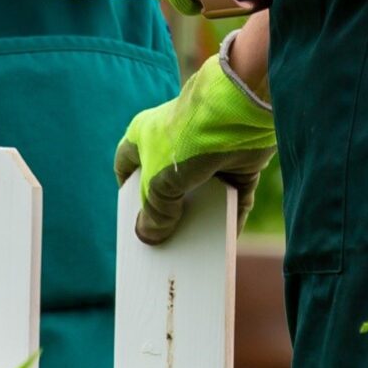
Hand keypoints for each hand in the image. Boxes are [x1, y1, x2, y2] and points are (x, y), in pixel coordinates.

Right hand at [116, 45, 276, 242]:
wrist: (238, 110)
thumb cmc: (186, 138)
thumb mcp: (158, 184)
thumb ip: (154, 213)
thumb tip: (150, 236)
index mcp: (145, 136)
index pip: (128, 165)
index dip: (128, 192)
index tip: (130, 220)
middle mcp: (177, 144)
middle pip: (167, 187)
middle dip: (166, 216)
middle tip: (162, 248)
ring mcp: (210, 154)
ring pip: (202, 196)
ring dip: (200, 222)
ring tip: (193, 257)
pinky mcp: (239, 165)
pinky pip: (232, 200)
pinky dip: (230, 220)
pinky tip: (223, 246)